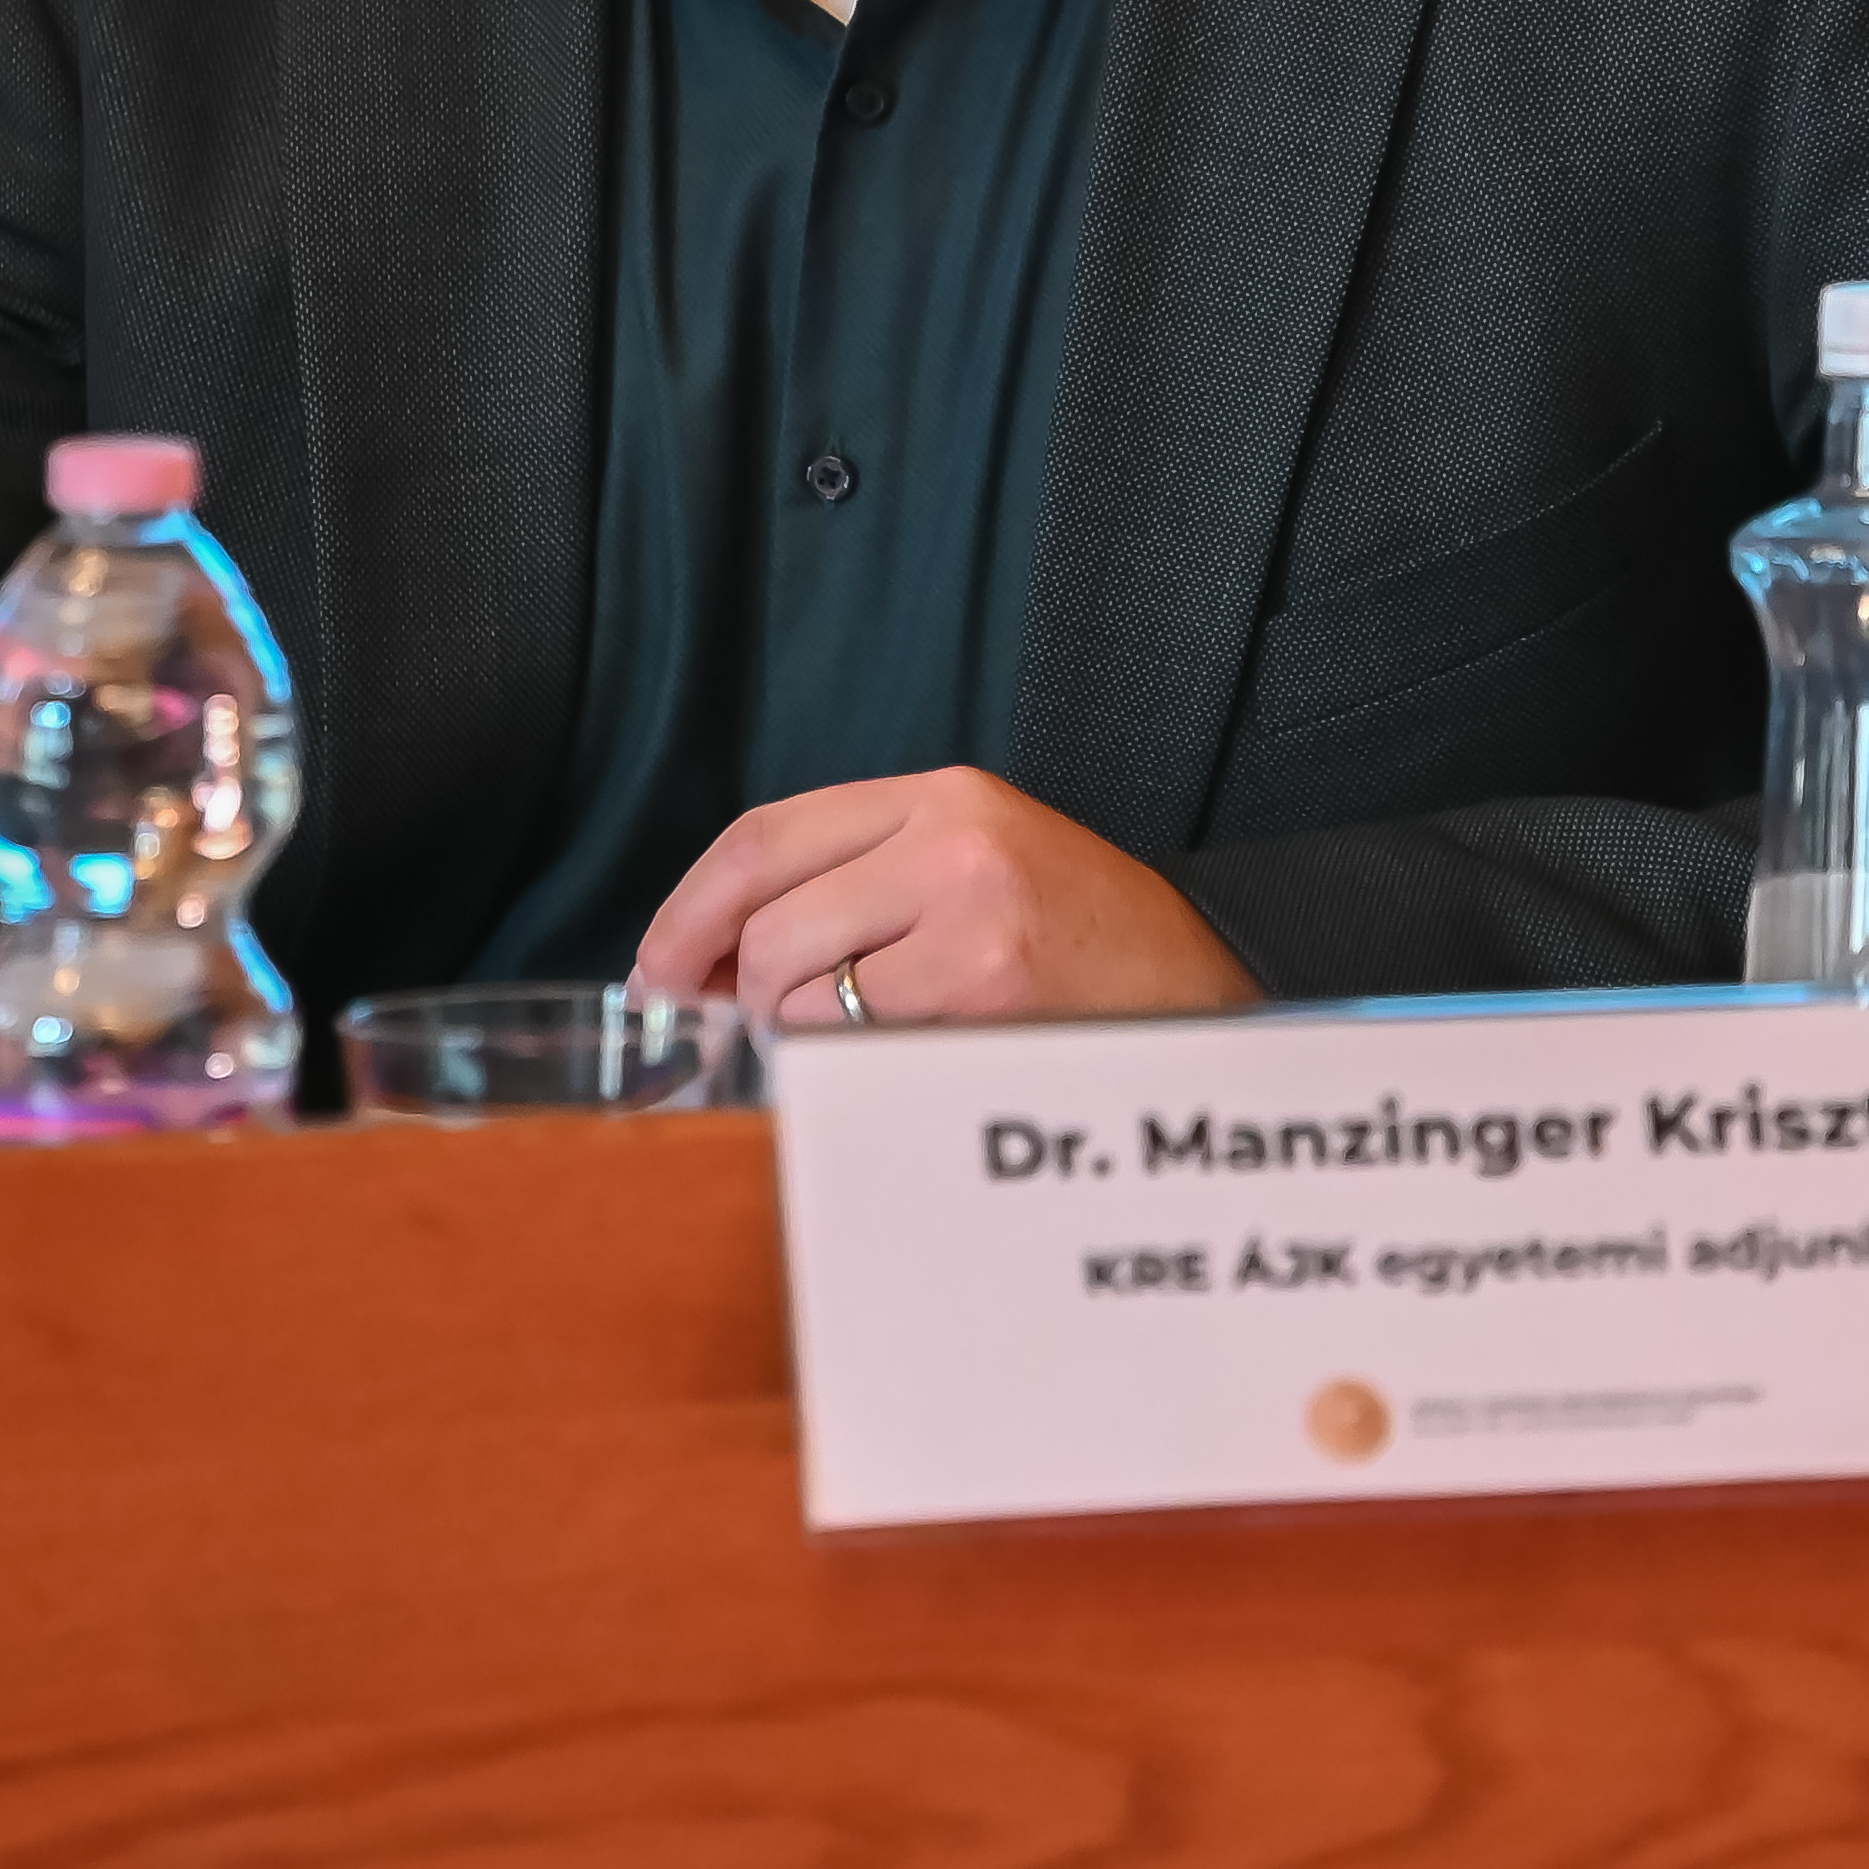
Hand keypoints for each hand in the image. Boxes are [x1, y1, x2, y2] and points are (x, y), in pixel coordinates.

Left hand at [632, 766, 1263, 1026]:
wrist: (1209, 1002)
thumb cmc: (1088, 948)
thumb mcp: (981, 864)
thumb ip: (864, 876)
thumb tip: (714, 947)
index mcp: (945, 796)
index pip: (764, 836)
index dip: (688, 910)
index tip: (659, 966)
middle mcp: (952, 843)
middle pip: (766, 920)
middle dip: (732, 993)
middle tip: (741, 1032)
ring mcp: (968, 920)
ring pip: (795, 990)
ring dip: (793, 1040)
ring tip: (854, 1048)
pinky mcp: (982, 996)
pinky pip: (846, 1048)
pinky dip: (843, 1072)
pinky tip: (895, 1069)